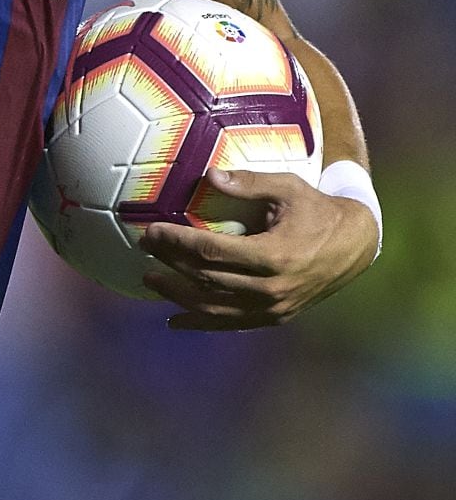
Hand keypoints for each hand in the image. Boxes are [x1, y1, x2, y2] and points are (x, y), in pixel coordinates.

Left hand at [140, 168, 378, 330]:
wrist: (355, 245)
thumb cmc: (317, 210)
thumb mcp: (289, 187)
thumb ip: (250, 182)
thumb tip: (209, 175)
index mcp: (273, 256)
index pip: (211, 251)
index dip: (177, 242)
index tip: (151, 231)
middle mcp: (271, 288)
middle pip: (207, 279)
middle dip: (171, 263)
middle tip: (144, 248)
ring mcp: (273, 308)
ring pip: (215, 307)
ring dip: (178, 295)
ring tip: (151, 280)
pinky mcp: (275, 317)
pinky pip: (231, 323)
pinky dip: (201, 322)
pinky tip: (174, 320)